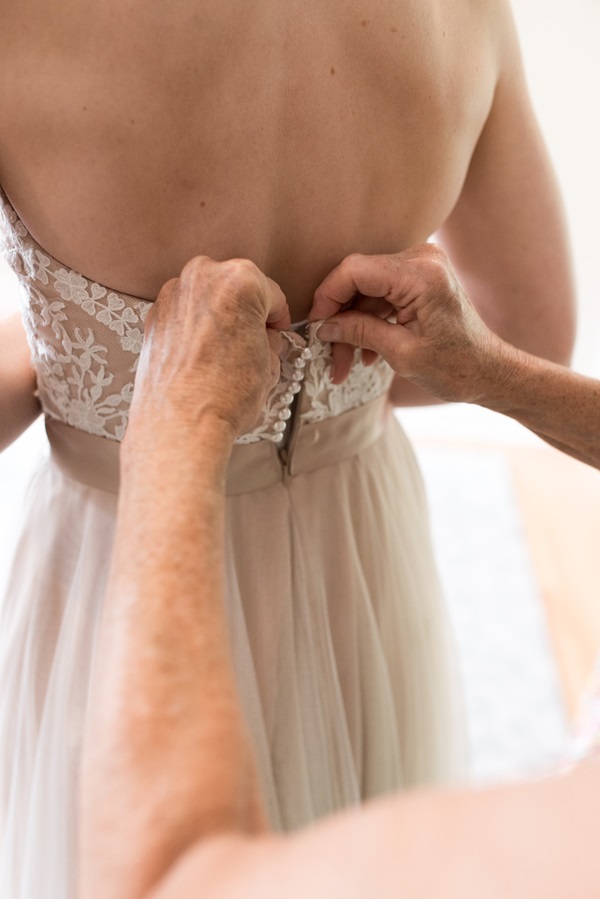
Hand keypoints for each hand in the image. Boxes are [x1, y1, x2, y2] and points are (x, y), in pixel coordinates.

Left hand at [130, 256, 290, 438]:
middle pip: (237, 288)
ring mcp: (173, 294)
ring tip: (226, 355)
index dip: (279, 318)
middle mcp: (203, 276)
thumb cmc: (226, 396)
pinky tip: (202, 357)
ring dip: (220, 319)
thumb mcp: (269, 364)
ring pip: (208, 299)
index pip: (272, 294)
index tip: (277, 331)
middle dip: (247, 313)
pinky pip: (184, 314)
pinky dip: (195, 329)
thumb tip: (262, 338)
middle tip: (254, 343)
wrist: (181, 425)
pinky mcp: (153, 315)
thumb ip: (268, 340)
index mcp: (241, 280)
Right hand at [313, 244, 504, 403]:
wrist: (490, 372)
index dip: (328, 297)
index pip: (355, 270)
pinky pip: (380, 295)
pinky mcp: (419, 279)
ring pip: (366, 291)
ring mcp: (422, 267)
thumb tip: (323, 326)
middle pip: (358, 280)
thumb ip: (360, 332)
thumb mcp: (403, 354)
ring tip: (345, 364)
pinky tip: (365, 353)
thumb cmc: (457, 368)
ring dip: (352, 326)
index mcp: (422, 275)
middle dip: (340, 319)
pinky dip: (369, 322)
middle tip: (328, 355)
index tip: (315, 327)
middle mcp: (422, 260)